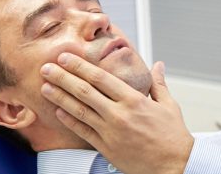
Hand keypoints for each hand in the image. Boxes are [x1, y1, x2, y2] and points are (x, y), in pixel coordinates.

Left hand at [40, 53, 193, 173]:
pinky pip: (83, 132)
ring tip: (45, 87)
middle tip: (47, 68)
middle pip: (85, 91)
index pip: (100, 78)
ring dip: (60, 97)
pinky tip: (58, 111)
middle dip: (63, 77)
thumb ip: (159, 83)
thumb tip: (158, 65)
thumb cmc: (172, 136)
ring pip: (79, 110)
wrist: (175, 166)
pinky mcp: (106, 148)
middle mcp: (119, 114)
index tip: (66, 57)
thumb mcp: (169, 105)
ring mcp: (110, 132)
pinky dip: (70, 121)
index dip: (80, 66)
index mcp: (134, 100)